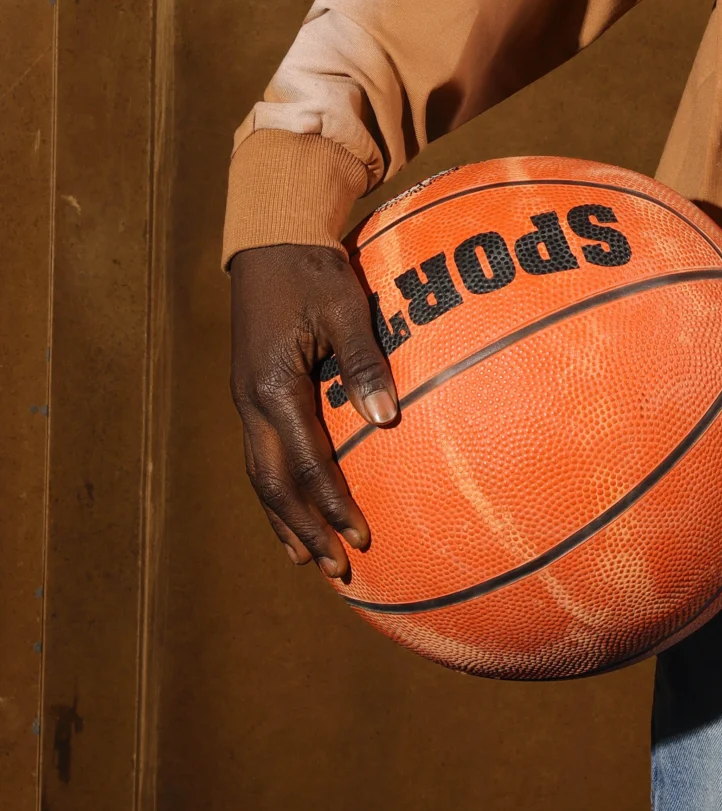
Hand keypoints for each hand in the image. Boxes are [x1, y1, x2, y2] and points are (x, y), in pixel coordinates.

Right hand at [229, 242, 397, 578]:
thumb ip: (365, 362)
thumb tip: (386, 418)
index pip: (307, 463)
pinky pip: (261, 455)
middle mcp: (252, 403)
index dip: (333, 505)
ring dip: (286, 520)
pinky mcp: (251, 394)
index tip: (361, 537)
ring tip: (309, 560)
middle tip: (338, 569)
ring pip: (261, 476)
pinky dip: (276, 492)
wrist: (270, 241)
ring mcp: (246, 400)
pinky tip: (291, 512)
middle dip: (307, 529)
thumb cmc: (314, 270)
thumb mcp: (345, 307)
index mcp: (274, 387)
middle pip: (275, 485)